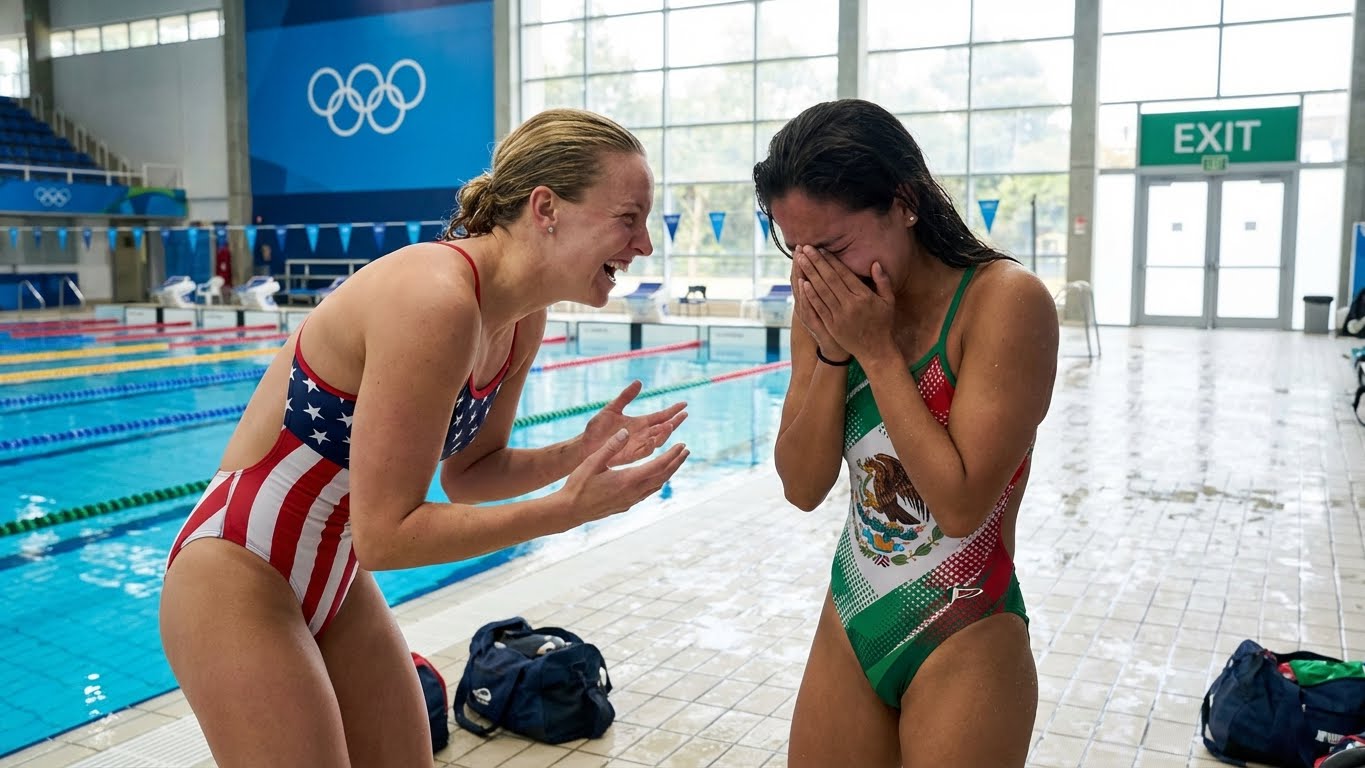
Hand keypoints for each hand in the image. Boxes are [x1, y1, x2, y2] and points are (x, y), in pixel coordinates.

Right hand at [560, 428, 689, 523]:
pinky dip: (656, 481)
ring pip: (656, 485)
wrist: (569, 511)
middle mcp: (633, 492)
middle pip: (662, 476)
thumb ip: (611, 447)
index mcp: (627, 480)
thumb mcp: (593, 462)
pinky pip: (647, 492)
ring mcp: (630, 501)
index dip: (672, 455)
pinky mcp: (625, 505)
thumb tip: (626, 431)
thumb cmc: (578, 485)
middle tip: (685, 450)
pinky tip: (655, 477)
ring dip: (668, 473)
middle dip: (676, 463)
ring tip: (675, 461)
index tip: (682, 445)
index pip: (658, 466)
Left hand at [580, 381, 686, 466]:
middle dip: (675, 422)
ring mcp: (638, 445)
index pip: (661, 416)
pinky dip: (650, 446)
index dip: (673, 410)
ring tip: (670, 424)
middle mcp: (642, 434)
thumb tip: (639, 382)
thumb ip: (625, 396)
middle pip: (664, 428)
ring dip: (665, 434)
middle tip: (684, 414)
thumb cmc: (597, 428)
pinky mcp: (630, 455)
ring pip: (658, 441)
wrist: (585, 445)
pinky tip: (653, 439)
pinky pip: (644, 452)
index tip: (684, 404)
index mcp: (640, 423)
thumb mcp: (612, 408)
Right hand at [791, 255, 846, 359]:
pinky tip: (804, 283)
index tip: (806, 245)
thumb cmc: (839, 324)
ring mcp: (809, 313)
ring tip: (799, 258)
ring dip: (799, 274)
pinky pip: (807, 307)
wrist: (837, 348)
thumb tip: (835, 267)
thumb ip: (833, 286)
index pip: (807, 275)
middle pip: (802, 279)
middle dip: (801, 262)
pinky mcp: (813, 323)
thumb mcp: (834, 304)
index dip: (807, 260)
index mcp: (815, 297)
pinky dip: (805, 296)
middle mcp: (808, 304)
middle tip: (800, 246)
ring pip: (801, 291)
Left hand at [796, 245, 896, 360]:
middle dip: (816, 262)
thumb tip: (875, 263)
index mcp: (864, 296)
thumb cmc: (883, 324)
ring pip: (821, 290)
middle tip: (805, 248)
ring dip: (809, 274)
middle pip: (830, 279)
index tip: (821, 249)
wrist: (876, 351)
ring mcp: (839, 315)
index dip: (831, 260)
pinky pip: (819, 307)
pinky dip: (810, 295)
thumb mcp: (888, 301)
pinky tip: (802, 283)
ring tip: (800, 260)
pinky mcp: (832, 325)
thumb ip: (883, 281)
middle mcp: (850, 304)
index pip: (844, 274)